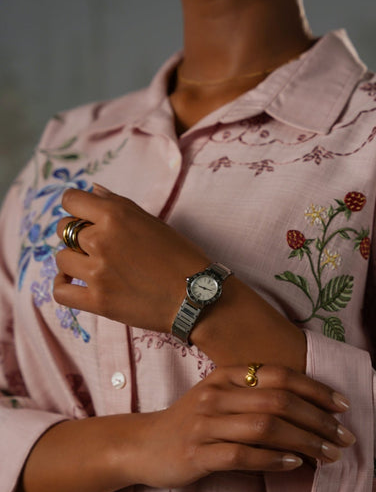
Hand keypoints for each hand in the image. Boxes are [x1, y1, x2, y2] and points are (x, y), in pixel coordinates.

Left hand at [54, 184, 207, 331]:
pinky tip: (74, 282)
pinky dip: (63, 286)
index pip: (71, 200)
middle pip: (63, 229)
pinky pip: (60, 291)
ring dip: (74, 261)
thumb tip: (93, 190)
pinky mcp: (98, 301)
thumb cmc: (182, 257)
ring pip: (61, 259)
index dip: (77, 208)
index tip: (86, 218)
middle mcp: (101, 240)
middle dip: (76, 235)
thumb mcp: (153, 221)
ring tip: (94, 267)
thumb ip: (118, 205)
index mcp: (115, 215)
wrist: (198, 297)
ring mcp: (97, 272)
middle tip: (97, 246)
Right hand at [131, 365, 354, 487]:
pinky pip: (242, 455)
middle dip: (318, 420)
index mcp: (227, 376)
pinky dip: (273, 460)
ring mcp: (205, 424)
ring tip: (328, 456)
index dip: (316, 390)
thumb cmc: (192, 423)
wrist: (142, 446)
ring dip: (304, 442)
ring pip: (265, 428)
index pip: (280, 375)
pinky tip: (294, 465)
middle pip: (279, 401)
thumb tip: (311, 416)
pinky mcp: (197, 454)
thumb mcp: (221, 399)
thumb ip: (257, 399)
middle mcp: (217, 395)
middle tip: (343, 438)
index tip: (343, 406)